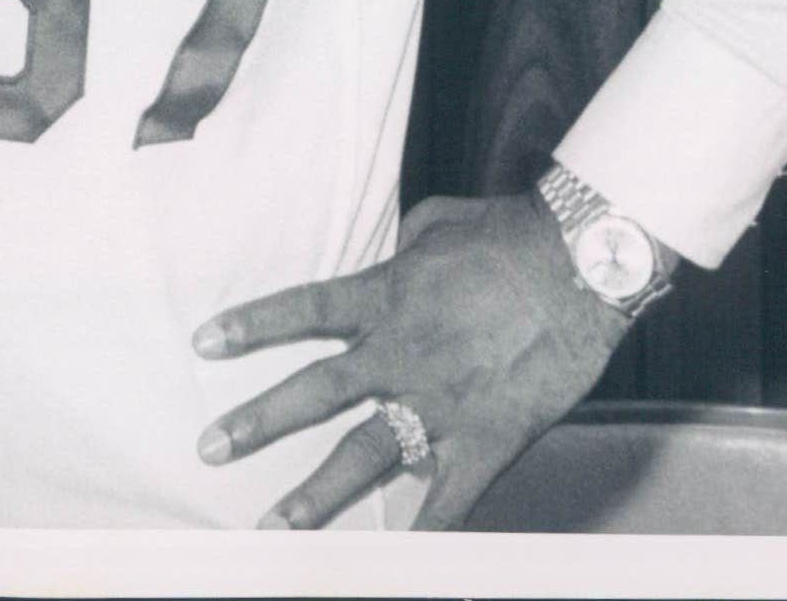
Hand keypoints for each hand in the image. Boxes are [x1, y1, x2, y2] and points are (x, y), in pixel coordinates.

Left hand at [194, 191, 629, 529]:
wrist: (581, 263)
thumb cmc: (510, 234)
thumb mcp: (437, 224)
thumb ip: (401, 249)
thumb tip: (390, 253)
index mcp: (386, 296)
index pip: (302, 310)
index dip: (250, 326)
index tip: (205, 343)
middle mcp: (400, 354)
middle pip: (315, 392)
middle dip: (259, 422)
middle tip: (211, 448)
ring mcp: (441, 402)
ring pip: (365, 453)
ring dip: (317, 492)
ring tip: (276, 524)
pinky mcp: (488, 437)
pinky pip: (450, 496)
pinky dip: (425, 530)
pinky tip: (398, 561)